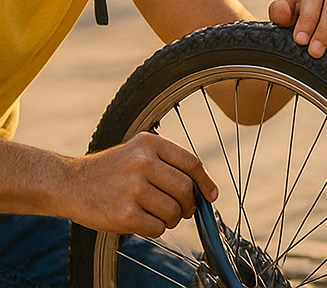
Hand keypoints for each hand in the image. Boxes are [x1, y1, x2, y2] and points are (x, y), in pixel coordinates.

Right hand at [68, 133, 218, 236]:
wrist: (68, 183)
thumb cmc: (109, 170)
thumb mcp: (138, 152)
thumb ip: (167, 164)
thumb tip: (202, 190)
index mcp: (150, 144)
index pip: (191, 163)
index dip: (206, 182)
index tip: (211, 196)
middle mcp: (142, 163)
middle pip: (185, 189)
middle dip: (189, 205)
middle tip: (183, 211)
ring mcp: (132, 189)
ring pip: (173, 210)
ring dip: (171, 219)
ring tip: (159, 216)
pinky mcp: (123, 214)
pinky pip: (156, 228)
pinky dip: (156, 229)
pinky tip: (144, 222)